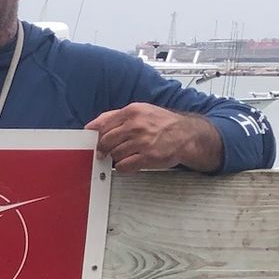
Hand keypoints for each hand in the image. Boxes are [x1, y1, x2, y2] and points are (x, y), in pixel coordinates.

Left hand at [86, 103, 221, 172]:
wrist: (187, 135)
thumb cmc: (163, 123)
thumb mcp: (140, 111)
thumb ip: (114, 116)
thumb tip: (91, 126)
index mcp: (132, 112)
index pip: (102, 126)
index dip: (96, 136)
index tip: (95, 141)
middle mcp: (136, 125)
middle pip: (105, 141)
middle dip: (105, 148)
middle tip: (109, 151)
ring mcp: (142, 142)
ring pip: (114, 154)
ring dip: (117, 157)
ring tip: (128, 153)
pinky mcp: (148, 157)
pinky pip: (123, 166)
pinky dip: (124, 167)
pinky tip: (132, 162)